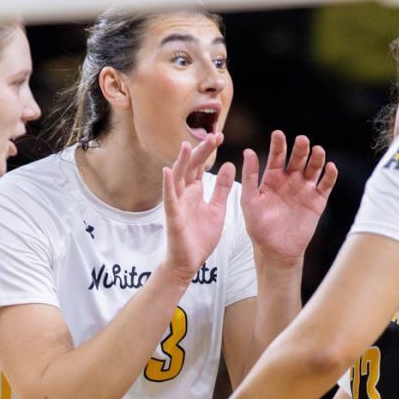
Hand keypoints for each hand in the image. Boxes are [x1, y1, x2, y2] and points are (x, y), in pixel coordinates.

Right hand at [162, 133, 235, 279]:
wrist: (189, 262)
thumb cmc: (200, 237)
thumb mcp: (217, 209)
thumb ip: (222, 188)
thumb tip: (229, 165)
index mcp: (195, 191)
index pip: (200, 165)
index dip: (208, 150)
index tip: (219, 135)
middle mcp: (184, 194)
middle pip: (190, 167)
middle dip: (200, 151)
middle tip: (212, 135)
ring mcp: (177, 204)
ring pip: (177, 178)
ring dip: (181, 162)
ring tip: (186, 145)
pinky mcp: (173, 217)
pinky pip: (169, 199)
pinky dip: (168, 185)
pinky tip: (168, 171)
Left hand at [241, 131, 336, 266]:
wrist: (275, 250)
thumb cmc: (258, 226)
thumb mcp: (250, 200)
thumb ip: (250, 177)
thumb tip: (247, 151)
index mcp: (272, 177)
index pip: (277, 156)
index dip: (278, 144)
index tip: (278, 133)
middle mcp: (290, 179)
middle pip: (297, 159)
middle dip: (300, 149)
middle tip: (302, 140)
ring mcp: (304, 189)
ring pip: (313, 168)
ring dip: (317, 158)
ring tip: (318, 150)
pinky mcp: (317, 201)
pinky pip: (325, 185)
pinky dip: (330, 176)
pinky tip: (330, 167)